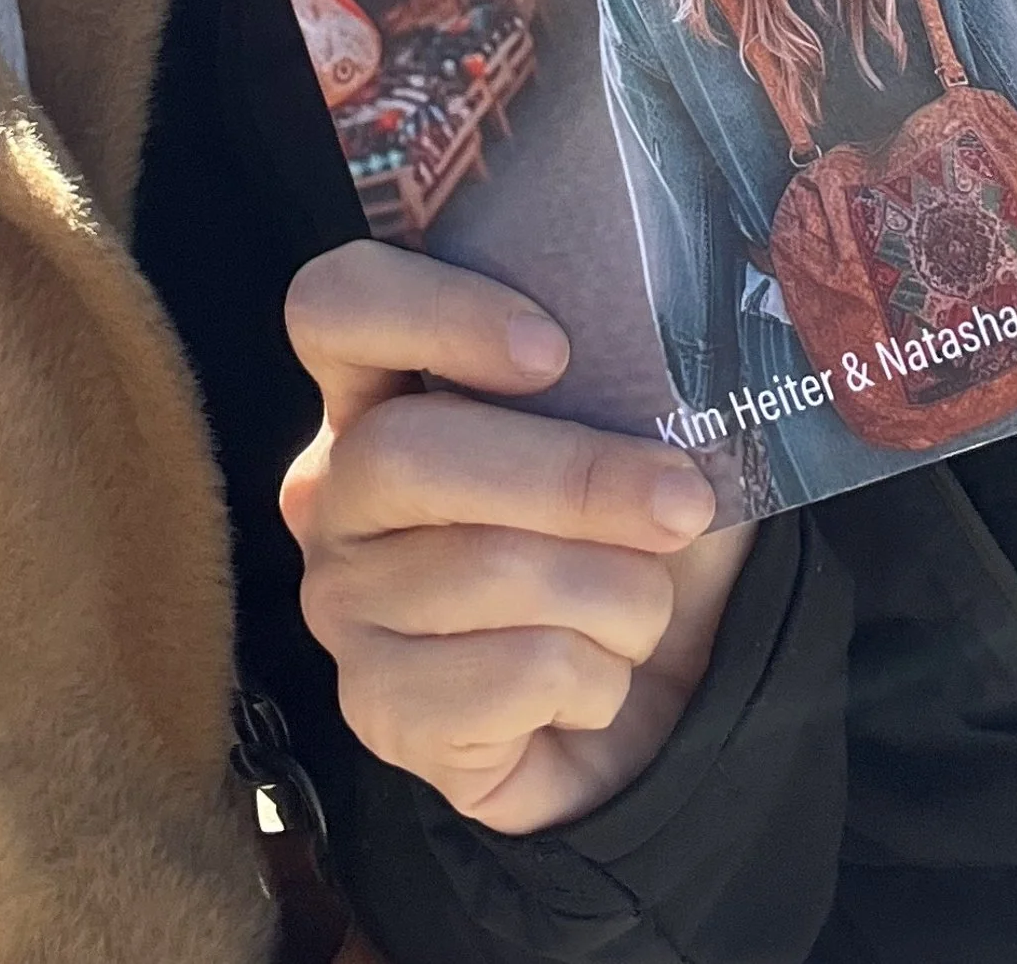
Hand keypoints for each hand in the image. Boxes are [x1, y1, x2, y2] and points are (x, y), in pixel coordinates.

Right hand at [281, 243, 754, 833]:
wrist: (648, 711)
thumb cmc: (629, 541)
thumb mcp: (636, 433)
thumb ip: (625, 367)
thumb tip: (680, 327)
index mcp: (378, 391)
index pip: (335, 305)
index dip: (432, 313)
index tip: (552, 352)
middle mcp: (335, 491)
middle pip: (409, 451)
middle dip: (573, 478)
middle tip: (681, 501)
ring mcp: (341, 606)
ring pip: (490, 568)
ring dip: (617, 593)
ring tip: (639, 612)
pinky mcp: (379, 711)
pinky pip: (516, 674)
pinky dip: (597, 678)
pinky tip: (592, 684)